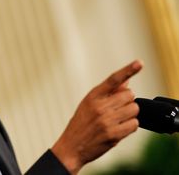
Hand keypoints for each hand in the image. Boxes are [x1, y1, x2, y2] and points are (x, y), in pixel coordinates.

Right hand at [51, 60, 142, 174]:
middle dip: (127, 101)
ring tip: (117, 119)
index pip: (113, 80)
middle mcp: (100, 107)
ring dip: (130, 114)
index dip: (128, 70)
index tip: (139, 63)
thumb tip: (126, 82)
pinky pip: (134, 125)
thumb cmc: (81, 124)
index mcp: (93, 96)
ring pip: (134, 109)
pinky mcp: (113, 135)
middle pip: (129, 95)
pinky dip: (130, 126)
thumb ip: (107, 93)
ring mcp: (107, 121)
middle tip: (117, 108)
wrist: (71, 147)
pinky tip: (118, 128)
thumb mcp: (88, 104)